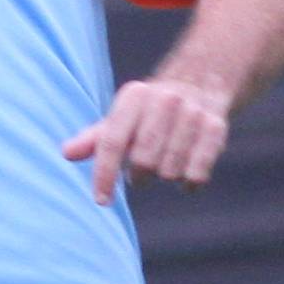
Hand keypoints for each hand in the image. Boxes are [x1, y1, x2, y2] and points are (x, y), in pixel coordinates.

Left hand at [63, 79, 229, 204]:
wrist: (201, 82)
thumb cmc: (149, 111)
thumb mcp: (120, 119)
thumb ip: (94, 139)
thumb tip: (67, 153)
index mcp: (135, 96)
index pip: (113, 141)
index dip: (104, 174)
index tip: (101, 201)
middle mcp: (165, 99)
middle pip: (143, 161)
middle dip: (139, 175)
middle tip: (141, 172)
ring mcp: (193, 112)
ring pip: (170, 170)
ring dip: (165, 175)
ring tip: (166, 161)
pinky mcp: (216, 128)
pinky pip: (197, 173)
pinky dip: (189, 182)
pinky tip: (186, 173)